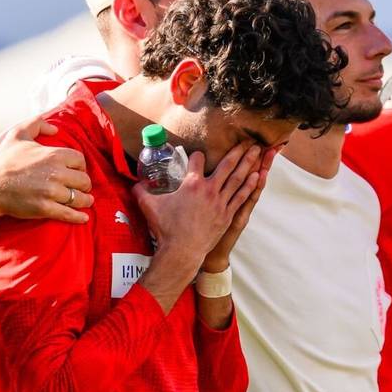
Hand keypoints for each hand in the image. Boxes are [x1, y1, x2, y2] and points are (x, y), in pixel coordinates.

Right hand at [0, 116, 92, 222]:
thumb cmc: (3, 160)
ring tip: (86, 201)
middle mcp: (55, 173)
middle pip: (84, 180)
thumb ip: (36, 125)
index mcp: (53, 155)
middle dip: (84, 184)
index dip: (80, 166)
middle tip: (81, 187)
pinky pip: (69, 214)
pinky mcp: (45, 208)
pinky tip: (83, 218)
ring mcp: (51, 192)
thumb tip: (55, 129)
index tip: (76, 171)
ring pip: (80, 198)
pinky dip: (79, 217)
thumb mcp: (17, 134)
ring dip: (85, 200)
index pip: (80, 161)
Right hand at [134, 143, 262, 276]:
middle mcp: (209, 190)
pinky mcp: (227, 215)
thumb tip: (133, 183)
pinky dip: (250, 185)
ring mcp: (221, 203)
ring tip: (257, 151)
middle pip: (227, 165)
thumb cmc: (166, 229)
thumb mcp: (149, 206)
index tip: (197, 156)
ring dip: (248, 163)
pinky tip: (258, 175)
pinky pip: (242, 196)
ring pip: (238, 178)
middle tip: (248, 139)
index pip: (197, 160)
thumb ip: (141, 191)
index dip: (196, 156)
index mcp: (192, 184)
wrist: (182, 251)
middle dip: (237, 151)